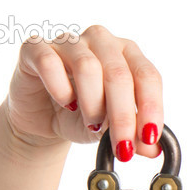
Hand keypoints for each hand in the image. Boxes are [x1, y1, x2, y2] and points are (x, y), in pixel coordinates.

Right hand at [3, 24, 162, 160]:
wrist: (43, 121)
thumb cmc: (83, 118)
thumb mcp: (112, 130)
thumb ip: (134, 136)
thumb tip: (153, 149)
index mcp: (128, 54)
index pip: (147, 75)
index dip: (151, 107)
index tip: (149, 137)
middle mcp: (101, 41)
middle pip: (119, 74)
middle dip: (123, 116)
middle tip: (122, 147)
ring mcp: (68, 41)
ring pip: (87, 67)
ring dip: (93, 105)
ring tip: (92, 126)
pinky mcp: (35, 49)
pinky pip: (49, 62)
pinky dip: (60, 89)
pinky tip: (65, 104)